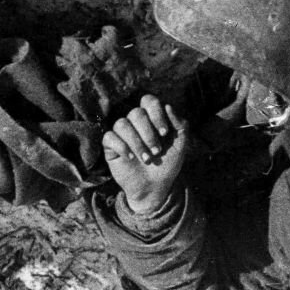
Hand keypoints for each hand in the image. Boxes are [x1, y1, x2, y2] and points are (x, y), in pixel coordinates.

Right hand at [102, 95, 190, 213]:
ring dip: (137, 142)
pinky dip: (121, 146)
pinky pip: (109, 137)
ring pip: (122, 124)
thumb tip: (168, 106)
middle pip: (136, 113)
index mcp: (152, 119)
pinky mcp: (110, 146)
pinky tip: (131, 158)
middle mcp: (135, 123)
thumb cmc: (167, 166)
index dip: (156, 114)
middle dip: (149, 133)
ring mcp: (122, 133)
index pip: (149, 101)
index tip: (165, 133)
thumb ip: (180, 126)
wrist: (155, 188)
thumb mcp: (180, 147)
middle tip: (157, 151)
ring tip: (147, 159)